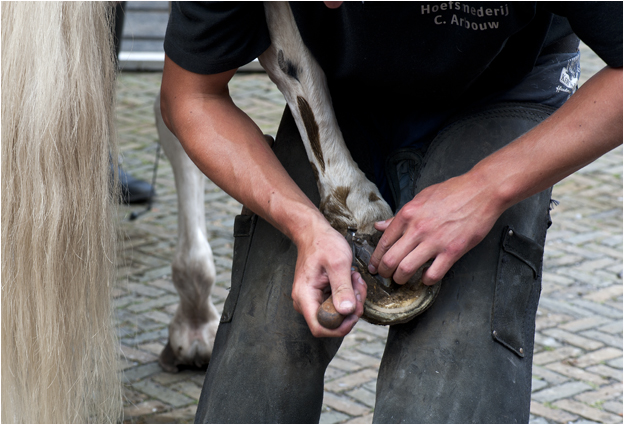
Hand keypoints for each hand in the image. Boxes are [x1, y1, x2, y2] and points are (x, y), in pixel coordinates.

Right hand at [292, 222, 366, 336]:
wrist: (314, 233)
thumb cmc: (323, 244)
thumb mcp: (338, 263)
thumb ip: (343, 288)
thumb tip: (347, 311)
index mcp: (305, 296)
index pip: (320, 328)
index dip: (340, 327)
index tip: (355, 311)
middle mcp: (305, 302)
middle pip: (331, 322)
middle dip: (350, 309)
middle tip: (358, 287)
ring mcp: (312, 300)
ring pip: (337, 314)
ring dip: (352, 300)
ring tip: (354, 279)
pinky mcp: (320, 296)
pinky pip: (337, 305)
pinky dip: (349, 295)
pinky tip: (351, 279)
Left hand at [368, 173, 503, 285]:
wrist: (481, 191)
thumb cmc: (453, 192)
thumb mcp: (420, 198)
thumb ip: (399, 216)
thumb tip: (380, 226)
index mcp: (407, 214)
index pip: (383, 242)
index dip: (375, 259)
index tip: (374, 267)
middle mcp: (417, 229)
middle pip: (390, 260)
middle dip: (384, 273)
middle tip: (386, 277)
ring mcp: (434, 241)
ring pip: (406, 270)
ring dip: (401, 279)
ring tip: (402, 280)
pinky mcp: (452, 251)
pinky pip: (433, 274)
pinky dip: (426, 280)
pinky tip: (426, 278)